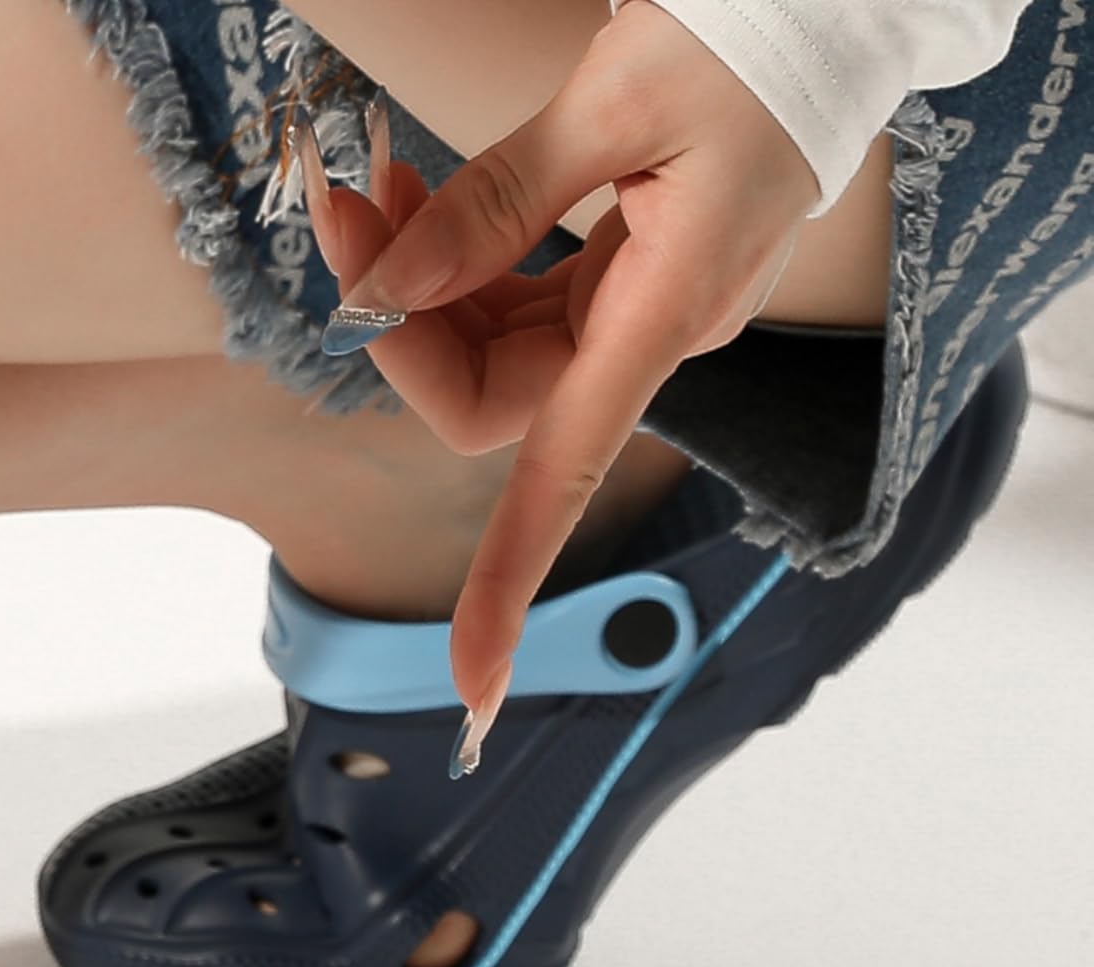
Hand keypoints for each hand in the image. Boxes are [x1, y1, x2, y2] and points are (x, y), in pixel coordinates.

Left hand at [294, 1, 818, 768]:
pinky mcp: (625, 271)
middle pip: (491, 395)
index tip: (471, 684)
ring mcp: (637, 308)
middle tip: (343, 207)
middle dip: (403, 322)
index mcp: (669, 313)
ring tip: (369, 178)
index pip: (564, 479)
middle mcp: (653, 332)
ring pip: (490, 342)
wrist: (837, 0)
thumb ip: (498, 201)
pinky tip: (416, 189)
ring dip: (416, 276)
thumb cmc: (759, 34)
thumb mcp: (621, 95)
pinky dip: (457, 253)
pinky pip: (516, 295)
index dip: (507, 585)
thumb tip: (391, 287)